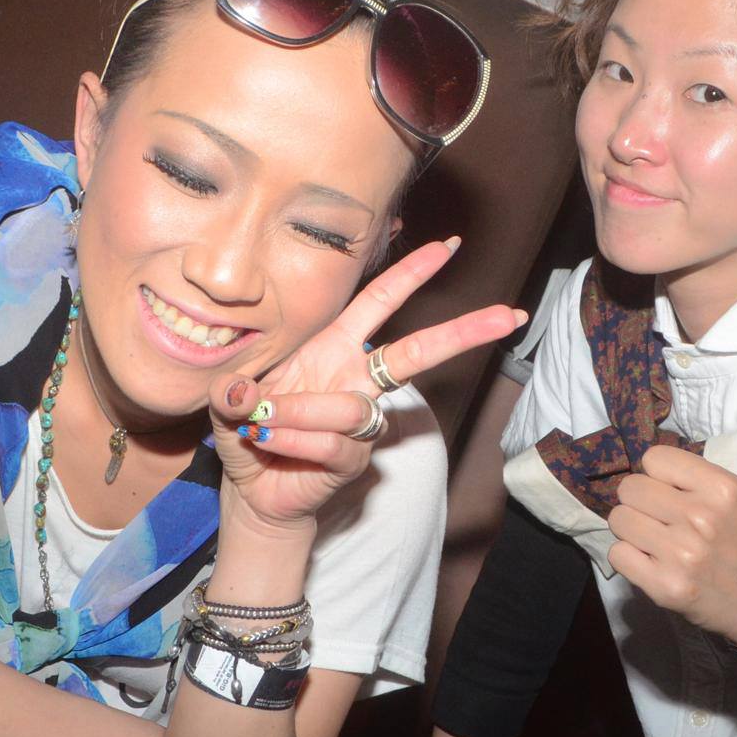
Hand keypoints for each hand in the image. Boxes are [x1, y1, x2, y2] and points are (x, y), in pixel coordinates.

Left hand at [208, 238, 524, 535]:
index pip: (379, 303)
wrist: (251, 490)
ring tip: (263, 421)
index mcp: (333, 348)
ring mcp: (359, 422)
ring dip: (301, 413)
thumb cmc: (247, 428)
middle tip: (509, 315)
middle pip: (416, 352)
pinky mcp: (354, 459)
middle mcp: (354, 380)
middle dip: (463, 332)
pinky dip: (293, 441)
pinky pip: (332, 444)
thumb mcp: (228, 397)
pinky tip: (270, 442)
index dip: (412, 273)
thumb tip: (243, 393)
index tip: (448, 246)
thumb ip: (232, 387)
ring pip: (350, 409)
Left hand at [605, 406, 736, 645]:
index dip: (661, 473)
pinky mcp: (664, 587)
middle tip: (664, 515)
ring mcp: (680, 555)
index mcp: (721, 490)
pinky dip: (630, 558)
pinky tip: (653, 560)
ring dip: (634, 528)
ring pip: (619, 520)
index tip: (677, 489)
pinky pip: (618, 555)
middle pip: (631, 488)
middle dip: (643, 500)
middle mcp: (699, 519)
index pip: (653, 459)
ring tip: (657, 537)